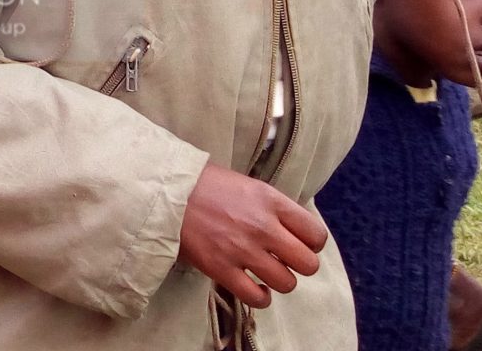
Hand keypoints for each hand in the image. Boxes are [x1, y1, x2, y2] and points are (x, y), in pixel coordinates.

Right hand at [177, 164, 326, 308]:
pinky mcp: (221, 268)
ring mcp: (242, 249)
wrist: (165, 191)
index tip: (299, 243)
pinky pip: (255, 297)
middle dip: (299, 265)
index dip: (312, 244)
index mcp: (271, 201)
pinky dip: (260, 297)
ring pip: (286, 283)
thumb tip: (293, 231)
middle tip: (283, 260)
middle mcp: (262, 227)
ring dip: (279, 281)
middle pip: (308, 264)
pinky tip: (254, 287)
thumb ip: (273, 208)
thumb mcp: (248, 185)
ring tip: (266, 273)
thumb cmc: (205, 185)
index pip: (316, 235)